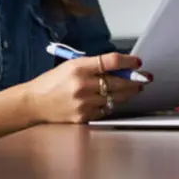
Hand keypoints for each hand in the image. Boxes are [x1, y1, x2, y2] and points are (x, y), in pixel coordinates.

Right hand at [25, 51, 146, 123]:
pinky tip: (113, 100)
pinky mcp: (84, 117)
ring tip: (133, 89)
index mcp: (78, 68)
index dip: (128, 61)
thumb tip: (118, 67)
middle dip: (135, 80)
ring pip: (116, 98)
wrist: (34, 103)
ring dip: (127, 93)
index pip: (110, 61)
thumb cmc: (52, 82)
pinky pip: (106, 110)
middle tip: (144, 78)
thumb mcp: (71, 65)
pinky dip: (112, 104)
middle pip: (118, 82)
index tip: (137, 62)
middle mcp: (82, 86)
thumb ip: (94, 65)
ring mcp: (84, 103)